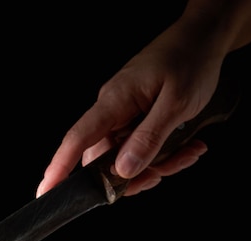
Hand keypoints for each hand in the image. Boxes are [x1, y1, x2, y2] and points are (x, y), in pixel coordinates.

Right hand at [37, 18, 222, 197]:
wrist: (204, 39)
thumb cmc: (190, 60)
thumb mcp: (176, 104)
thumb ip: (148, 139)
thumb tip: (122, 170)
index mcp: (115, 101)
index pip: (78, 139)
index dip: (60, 168)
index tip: (46, 191)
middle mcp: (113, 111)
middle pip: (105, 161)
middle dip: (135, 175)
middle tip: (164, 170)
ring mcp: (124, 117)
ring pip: (127, 160)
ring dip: (158, 165)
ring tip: (186, 151)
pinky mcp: (137, 122)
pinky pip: (141, 151)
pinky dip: (165, 156)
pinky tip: (187, 145)